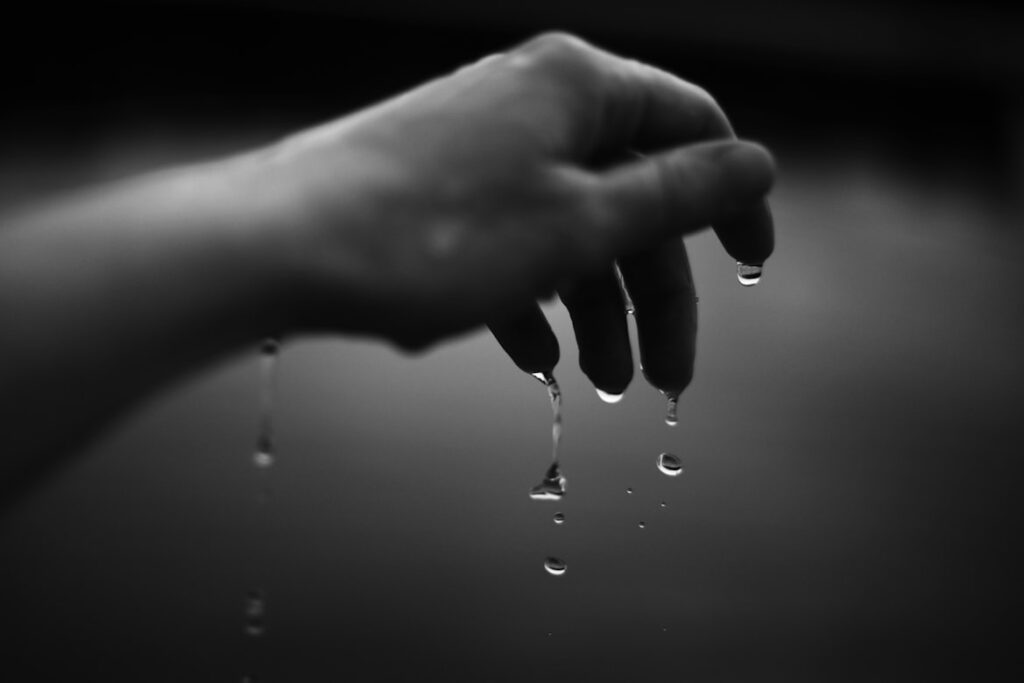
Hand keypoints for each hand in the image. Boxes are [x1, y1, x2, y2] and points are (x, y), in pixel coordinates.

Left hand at [252, 32, 774, 391]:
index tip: (753, 262)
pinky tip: (531, 353)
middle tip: (666, 374)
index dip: (730, 198)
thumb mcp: (580, 225)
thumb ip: (676, 196)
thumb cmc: (432, 234)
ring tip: (600, 379)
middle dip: (652, 291)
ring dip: (592, 306)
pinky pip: (507, 240)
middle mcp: (530, 103)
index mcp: (577, 87)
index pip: (688, 126)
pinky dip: (529, 296)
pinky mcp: (436, 190)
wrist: (279, 247)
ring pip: (566, 227)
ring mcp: (479, 147)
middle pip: (626, 195)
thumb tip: (755, 164)